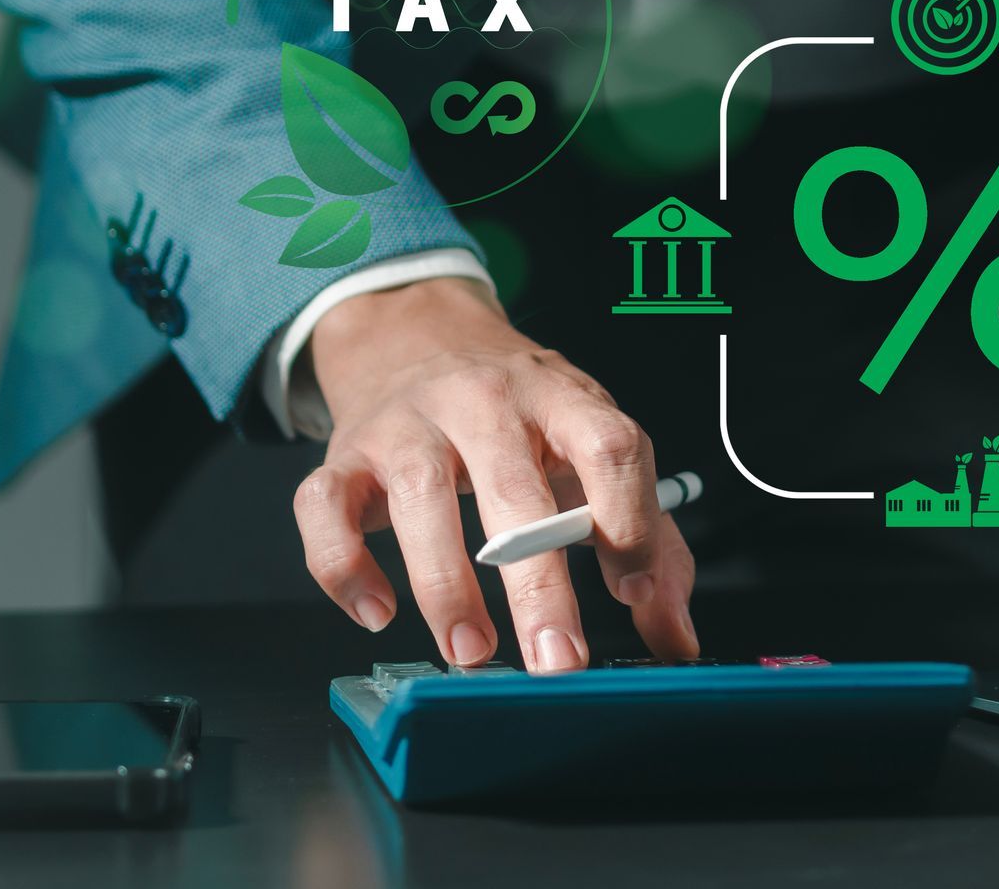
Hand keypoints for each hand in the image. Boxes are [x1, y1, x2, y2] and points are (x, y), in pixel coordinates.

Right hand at [291, 277, 698, 670]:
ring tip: (471, 650)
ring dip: (445, 584)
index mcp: (560, 399)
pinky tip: (377, 611)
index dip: (629, 520)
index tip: (634, 592)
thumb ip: (648, 541)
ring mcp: (407, 423)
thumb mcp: (592, 453)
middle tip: (557, 659)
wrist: (419, 339)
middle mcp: (483, 401)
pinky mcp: (345, 454)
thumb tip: (675, 638)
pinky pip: (324, 508)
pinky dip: (343, 566)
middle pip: (516, 490)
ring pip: (419, 497)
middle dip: (538, 585)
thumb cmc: (522, 419)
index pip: (608, 445)